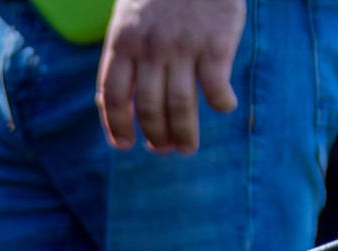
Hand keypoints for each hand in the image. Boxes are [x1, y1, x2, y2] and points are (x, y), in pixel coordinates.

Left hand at [98, 0, 244, 152]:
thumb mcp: (130, 15)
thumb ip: (126, 53)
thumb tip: (118, 102)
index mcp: (123, 42)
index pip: (113, 96)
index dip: (116, 126)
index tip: (124, 144)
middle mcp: (150, 49)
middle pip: (149, 108)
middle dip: (155, 136)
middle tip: (164, 149)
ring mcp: (183, 48)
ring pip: (180, 106)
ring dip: (183, 133)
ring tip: (187, 146)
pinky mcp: (216, 44)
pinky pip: (216, 88)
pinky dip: (220, 103)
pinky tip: (224, 106)